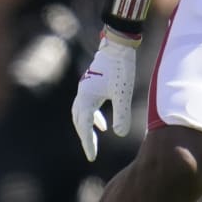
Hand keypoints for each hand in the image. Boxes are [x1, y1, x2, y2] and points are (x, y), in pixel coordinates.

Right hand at [71, 28, 139, 161]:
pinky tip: (104, 124)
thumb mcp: (123, 93)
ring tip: (95, 140)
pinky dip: (92, 117)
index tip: (92, 157)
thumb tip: (119, 134)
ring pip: (81, 114)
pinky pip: (88, 106)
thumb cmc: (121, 67)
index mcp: (87, 97)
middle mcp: (82, 93)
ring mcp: (86, 88)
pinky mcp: (92, 85)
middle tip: (92, 152)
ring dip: (87, 127)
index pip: (84, 126)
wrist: (119, 45)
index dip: (87, 142)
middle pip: (78, 121)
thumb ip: (122, 113)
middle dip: (85, 137)